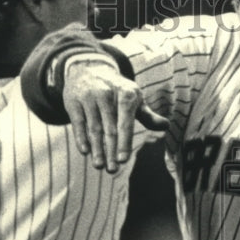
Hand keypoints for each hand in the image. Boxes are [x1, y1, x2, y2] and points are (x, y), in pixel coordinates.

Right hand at [62, 56, 169, 172]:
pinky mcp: (73, 101)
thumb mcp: (134, 98)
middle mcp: (107, 94)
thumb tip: (166, 126)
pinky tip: (85, 152)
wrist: (88, 69)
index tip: (123, 160)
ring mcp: (89, 97)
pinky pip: (78, 123)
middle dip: (110, 151)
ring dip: (96, 149)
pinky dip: (81, 138)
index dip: (124, 142)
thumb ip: (148, 115)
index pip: (125, 122)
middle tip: (112, 170)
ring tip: (99, 166)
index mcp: (126, 94)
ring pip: (93, 128)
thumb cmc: (117, 90)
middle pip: (109, 128)